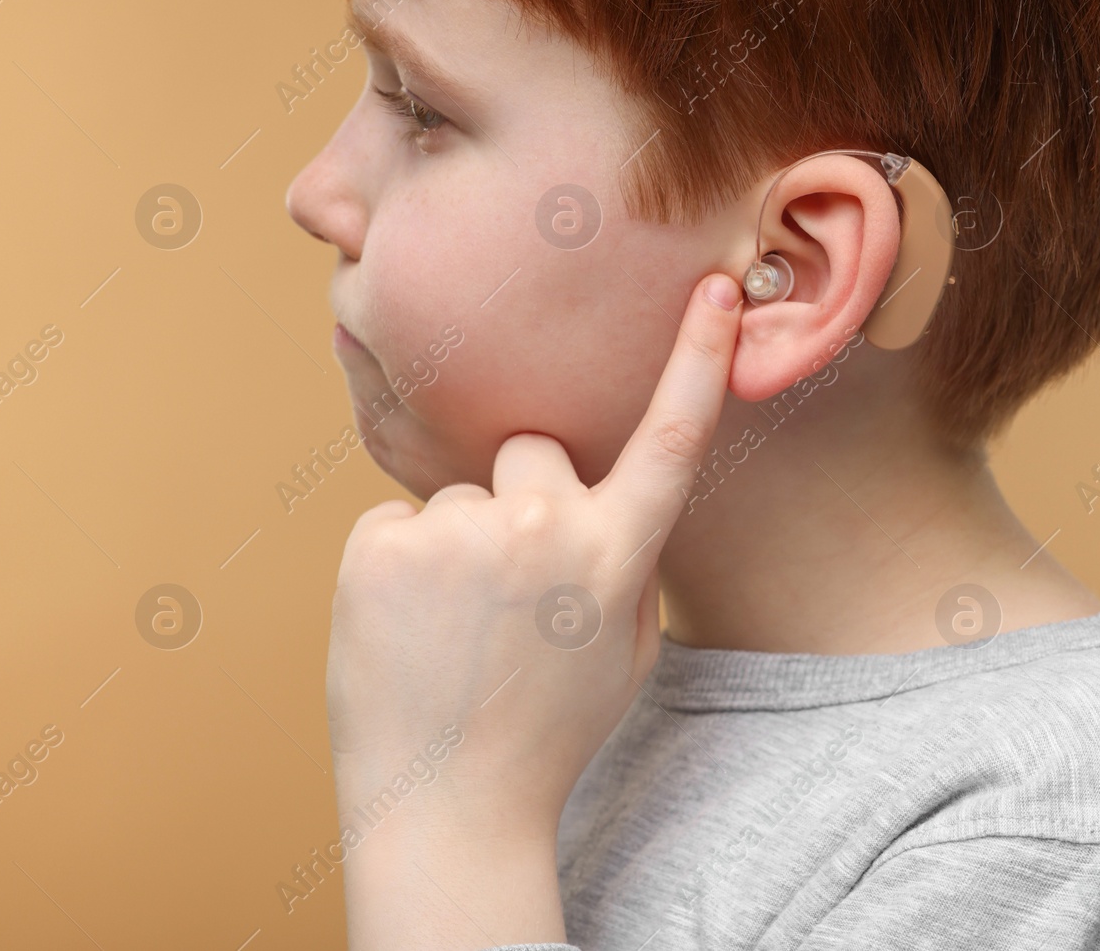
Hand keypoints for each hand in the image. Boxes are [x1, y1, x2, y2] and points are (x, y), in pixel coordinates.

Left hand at [323, 273, 742, 946]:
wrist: (448, 809)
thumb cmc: (548, 730)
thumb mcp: (626, 652)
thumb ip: (626, 562)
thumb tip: (601, 496)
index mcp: (616, 558)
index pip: (672, 440)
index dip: (700, 360)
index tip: (718, 289)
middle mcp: (545, 531)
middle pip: (533, 451)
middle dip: (523, 496)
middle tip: (506, 591)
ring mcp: (460, 535)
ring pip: (459, 494)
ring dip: (455, 544)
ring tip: (452, 631)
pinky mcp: (381, 547)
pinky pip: (395, 522)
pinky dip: (396, 566)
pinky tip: (408, 630)